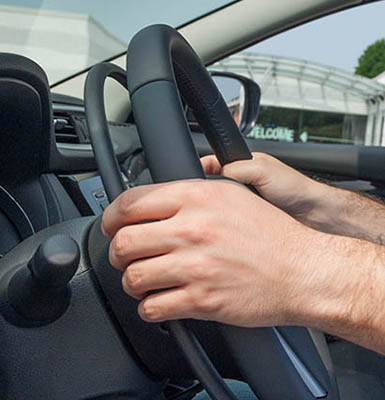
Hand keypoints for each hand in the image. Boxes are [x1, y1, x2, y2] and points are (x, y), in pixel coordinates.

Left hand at [102, 179, 321, 326]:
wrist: (303, 270)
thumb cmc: (272, 235)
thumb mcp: (233, 195)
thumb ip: (191, 193)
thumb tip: (156, 202)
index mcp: (198, 198)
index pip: (132, 202)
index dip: (112, 215)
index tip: (111, 224)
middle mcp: (193, 230)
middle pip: (125, 241)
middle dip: (117, 252)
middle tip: (125, 256)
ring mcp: (195, 267)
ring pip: (134, 277)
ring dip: (132, 281)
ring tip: (142, 280)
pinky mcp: (201, 300)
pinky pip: (153, 308)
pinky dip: (149, 308)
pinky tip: (158, 302)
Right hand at [201, 153, 331, 229]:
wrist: (313, 214)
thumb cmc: (295, 188)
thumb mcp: (262, 170)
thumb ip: (235, 169)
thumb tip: (214, 177)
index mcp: (241, 164)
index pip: (210, 163)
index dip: (199, 170)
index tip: (192, 180)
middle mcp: (240, 182)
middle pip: (210, 186)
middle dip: (207, 193)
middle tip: (209, 200)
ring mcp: (242, 202)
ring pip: (217, 205)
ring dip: (218, 210)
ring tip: (223, 213)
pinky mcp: (245, 220)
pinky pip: (228, 220)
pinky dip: (227, 223)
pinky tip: (231, 225)